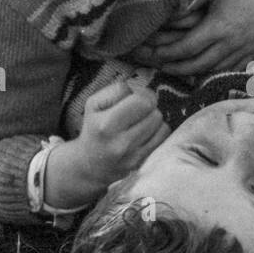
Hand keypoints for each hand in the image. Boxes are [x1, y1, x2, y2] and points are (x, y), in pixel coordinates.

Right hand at [44, 79, 168, 208]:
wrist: (90, 165)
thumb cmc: (93, 128)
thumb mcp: (94, 104)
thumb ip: (116, 90)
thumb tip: (139, 87)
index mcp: (106, 124)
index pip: (141, 100)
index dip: (142, 93)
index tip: (135, 95)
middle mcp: (121, 142)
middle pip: (153, 111)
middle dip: (148, 105)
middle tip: (138, 107)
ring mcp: (133, 154)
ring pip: (160, 123)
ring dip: (153, 117)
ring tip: (140, 120)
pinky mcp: (142, 161)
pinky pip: (163, 137)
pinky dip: (158, 130)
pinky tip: (146, 131)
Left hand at [129, 0, 253, 75]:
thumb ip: (193, 1)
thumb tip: (169, 12)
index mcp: (220, 26)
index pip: (186, 48)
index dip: (167, 54)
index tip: (153, 54)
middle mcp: (232, 43)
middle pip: (197, 65)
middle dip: (175, 68)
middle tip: (158, 66)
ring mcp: (246, 49)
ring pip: (214, 70)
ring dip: (193, 72)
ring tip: (177, 70)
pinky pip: (232, 69)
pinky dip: (215, 72)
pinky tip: (205, 70)